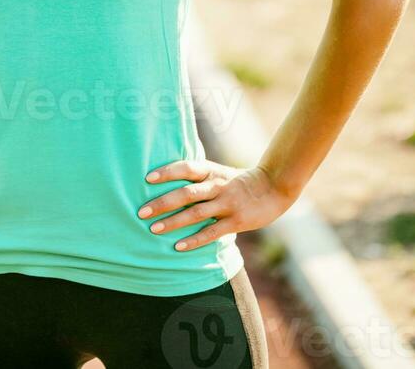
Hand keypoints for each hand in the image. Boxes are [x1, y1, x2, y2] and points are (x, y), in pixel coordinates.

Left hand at [137, 159, 295, 251]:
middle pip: (186, 192)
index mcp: (211, 171)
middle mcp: (217, 185)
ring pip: (196, 213)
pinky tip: (178, 247)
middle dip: (163, 202)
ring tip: (154, 228)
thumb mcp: (219, 172)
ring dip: (174, 221)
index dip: (167, 172)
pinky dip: (194, 240)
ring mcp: (227, 203)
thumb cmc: (238, 181)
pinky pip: (212, 232)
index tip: (147, 178)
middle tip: (141, 211)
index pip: (186, 167)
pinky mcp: (236, 221)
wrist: (273, 187)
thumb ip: (198, 178)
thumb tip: (168, 182)